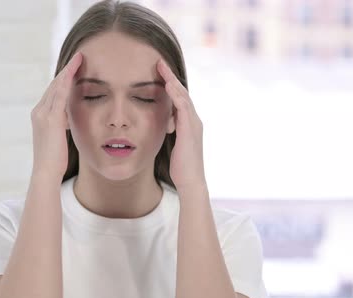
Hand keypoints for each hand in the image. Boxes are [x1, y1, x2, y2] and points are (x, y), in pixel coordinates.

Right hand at [31, 52, 82, 180]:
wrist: (45, 173)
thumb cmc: (54, 161)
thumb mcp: (58, 138)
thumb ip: (62, 125)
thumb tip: (69, 120)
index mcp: (40, 116)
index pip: (53, 92)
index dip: (64, 79)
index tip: (74, 68)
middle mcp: (38, 111)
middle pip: (54, 85)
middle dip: (66, 70)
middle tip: (79, 57)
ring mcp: (43, 114)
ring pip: (57, 86)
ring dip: (68, 71)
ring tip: (79, 59)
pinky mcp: (50, 119)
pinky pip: (60, 95)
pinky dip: (67, 81)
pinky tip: (75, 72)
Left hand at [156, 59, 206, 191]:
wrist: (191, 181)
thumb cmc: (181, 166)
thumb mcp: (174, 144)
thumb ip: (170, 131)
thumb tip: (164, 124)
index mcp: (189, 123)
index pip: (179, 98)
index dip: (170, 84)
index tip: (159, 72)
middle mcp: (193, 119)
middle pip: (182, 92)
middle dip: (170, 76)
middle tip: (159, 61)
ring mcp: (193, 123)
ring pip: (183, 95)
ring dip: (172, 80)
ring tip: (161, 67)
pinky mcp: (189, 128)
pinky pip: (183, 106)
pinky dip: (175, 93)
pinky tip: (167, 84)